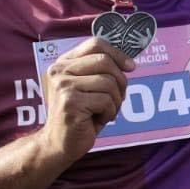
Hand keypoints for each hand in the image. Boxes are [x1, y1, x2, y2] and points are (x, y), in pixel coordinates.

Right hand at [40, 38, 133, 163]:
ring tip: (104, 111)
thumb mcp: (89, 87)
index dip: (117, 53)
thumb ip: (101, 71)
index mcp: (63, 63)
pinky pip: (106, 101)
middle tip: (117, 98)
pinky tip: (96, 120)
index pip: (95, 44)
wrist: (58, 144)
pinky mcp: (70, 103)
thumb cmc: (80, 115)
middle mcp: (59, 71)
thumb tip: (129, 64)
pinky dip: (109, 113)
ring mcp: (63, 86)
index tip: (130, 67)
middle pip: (105, 61)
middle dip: (120, 81)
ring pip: (108, 82)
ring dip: (115, 101)